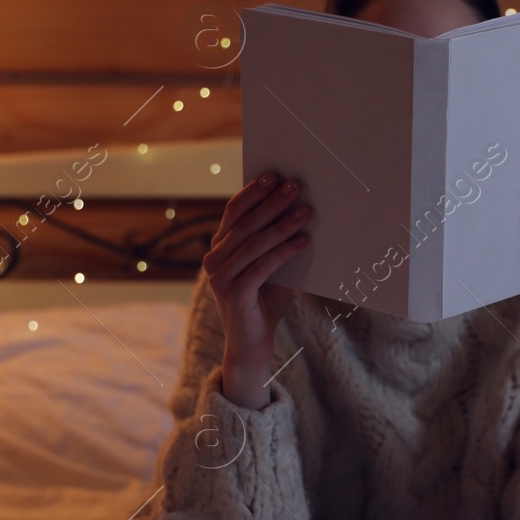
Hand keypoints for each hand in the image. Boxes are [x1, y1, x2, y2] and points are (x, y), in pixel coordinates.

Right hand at [203, 172, 310, 406]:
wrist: (254, 343)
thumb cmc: (265, 299)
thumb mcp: (271, 265)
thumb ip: (276, 241)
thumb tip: (301, 207)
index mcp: (219, 247)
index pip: (234, 211)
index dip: (253, 192)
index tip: (275, 175)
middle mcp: (214, 259)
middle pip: (245, 223)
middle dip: (272, 203)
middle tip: (296, 186)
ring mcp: (220, 277)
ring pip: (255, 243)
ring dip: (283, 224)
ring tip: (306, 211)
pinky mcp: (233, 294)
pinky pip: (262, 266)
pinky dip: (284, 252)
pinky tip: (304, 241)